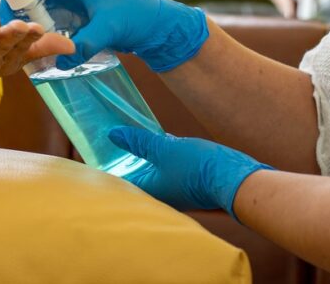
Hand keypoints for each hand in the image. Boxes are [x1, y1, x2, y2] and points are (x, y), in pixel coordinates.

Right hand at [0, 0, 208, 70]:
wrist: (152, 27)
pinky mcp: (66, 15)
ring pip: (31, 2)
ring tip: (22, 41)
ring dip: (23, 18)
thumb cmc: (136, 16)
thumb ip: (86, 43)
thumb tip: (63, 60)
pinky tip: (34, 48)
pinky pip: (41, 18)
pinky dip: (34, 30)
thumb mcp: (111, 28)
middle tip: (9, 25)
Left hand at [108, 126, 271, 219]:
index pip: (118, 181)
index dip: (106, 165)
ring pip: (149, 170)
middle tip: (109, 139)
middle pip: (133, 175)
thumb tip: (114, 134)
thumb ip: (139, 142)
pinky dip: (158, 155)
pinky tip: (157, 139)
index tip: (95, 149)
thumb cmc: (198, 167)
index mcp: (148, 192)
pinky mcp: (185, 180)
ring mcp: (173, 188)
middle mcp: (158, 194)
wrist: (234, 177)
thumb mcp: (164, 149)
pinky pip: (164, 167)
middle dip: (122, 158)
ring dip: (140, 155)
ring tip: (128, 135)